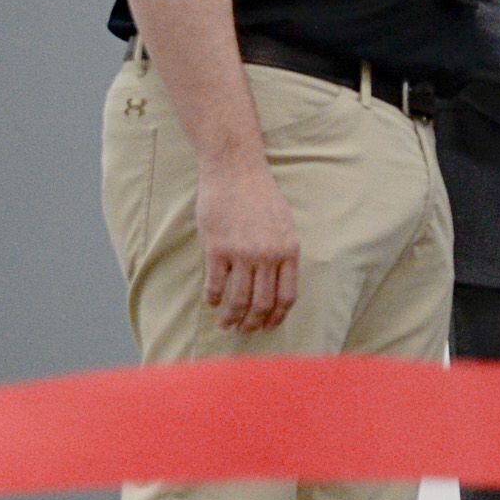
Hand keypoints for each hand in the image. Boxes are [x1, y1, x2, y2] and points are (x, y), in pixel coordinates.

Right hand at [194, 158, 300, 331]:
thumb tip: (276, 284)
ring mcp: (242, 253)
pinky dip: (213, 299)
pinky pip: (215, 284)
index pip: (287, 297)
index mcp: (288, 250)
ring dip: (231, 318)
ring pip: (238, 300)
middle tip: (244, 330)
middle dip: (253, 324)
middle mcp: (268, 256)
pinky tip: (211, 302)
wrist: (235, 169)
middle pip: (263, 304)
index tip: (268, 326)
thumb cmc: (260, 195)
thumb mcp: (284, 224)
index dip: (277, 317)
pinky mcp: (218, 248)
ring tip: (225, 324)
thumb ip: (282, 253)